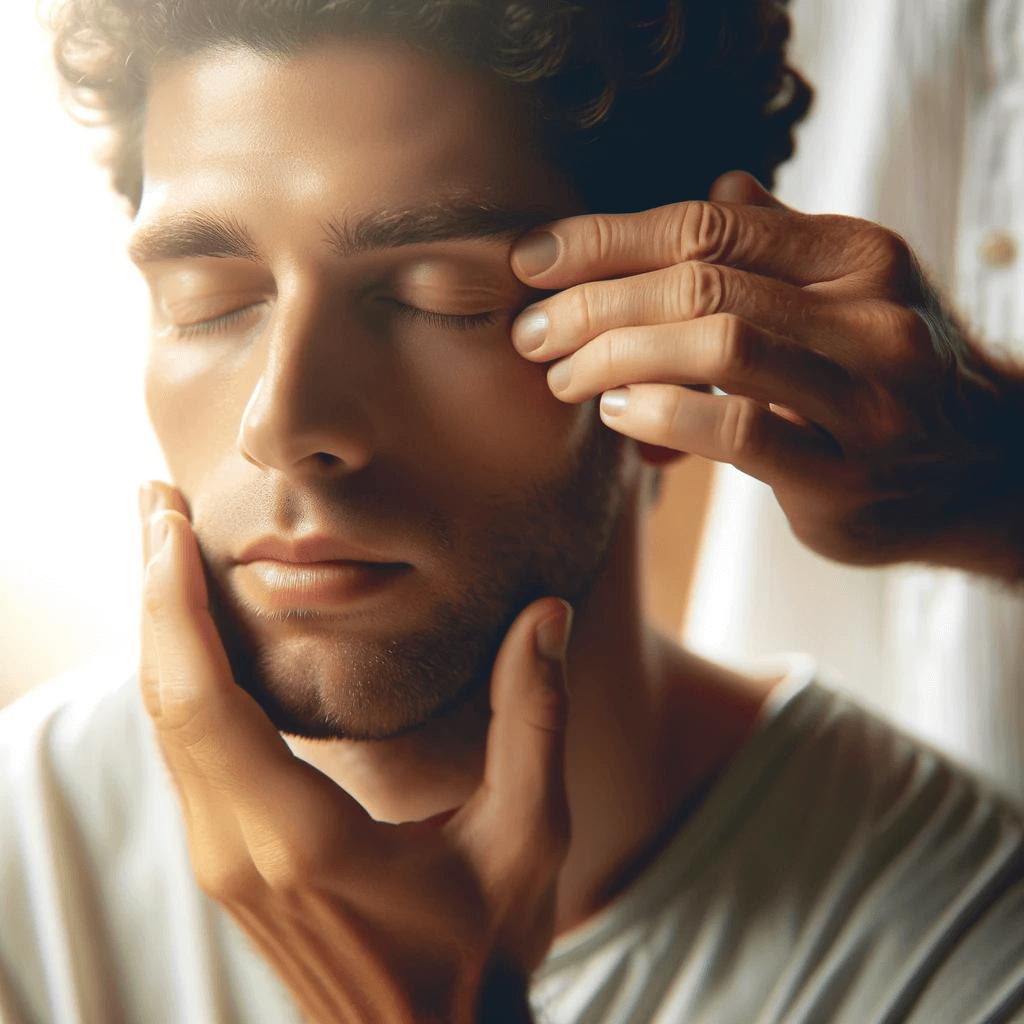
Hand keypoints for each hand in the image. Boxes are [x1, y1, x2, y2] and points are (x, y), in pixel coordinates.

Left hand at [138, 482, 571, 1023]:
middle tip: (155, 504)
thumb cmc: (482, 954)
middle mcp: (240, 850)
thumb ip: (535, 720)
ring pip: (166, 726)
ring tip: (163, 549)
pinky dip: (180, 679)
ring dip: (159, 631)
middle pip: (166, 700)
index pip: (206, 703)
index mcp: (302, 841)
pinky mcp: (232, 863)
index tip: (166, 524)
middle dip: (151, 592)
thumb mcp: (529, 837)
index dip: (174, 604)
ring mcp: (226, 862)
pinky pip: (187, 754)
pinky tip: (195, 635)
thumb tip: (544, 614)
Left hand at [509, 173, 1023, 576]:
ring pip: (718, 347)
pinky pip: (738, 432)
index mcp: (855, 256)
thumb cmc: (887, 376)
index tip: (533, 260)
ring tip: (563, 377)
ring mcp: (865, 395)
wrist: (978, 471)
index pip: (708, 224)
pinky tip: (618, 415)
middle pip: (701, 282)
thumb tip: (721, 189)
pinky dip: (663, 417)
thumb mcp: (850, 293)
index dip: (606, 239)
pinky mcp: (846, 473)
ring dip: (617, 358)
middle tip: (532, 333)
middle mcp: (868, 313)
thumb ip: (783, 245)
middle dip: (594, 305)